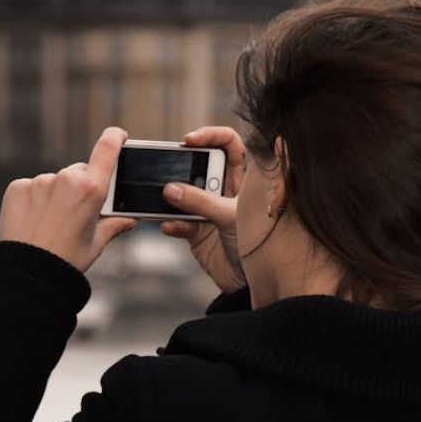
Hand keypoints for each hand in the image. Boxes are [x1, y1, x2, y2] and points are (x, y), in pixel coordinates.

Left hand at [0, 127, 137, 273]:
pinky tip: (33, 221)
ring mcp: (39, 182)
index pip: (107, 150)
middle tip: (76, 214)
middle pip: (79, 172)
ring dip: (56, 195)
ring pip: (54, 182)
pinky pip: (31, 188)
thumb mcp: (96, 244)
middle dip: (81, 187)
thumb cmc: (66, 260)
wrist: (27, 273)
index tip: (118, 135)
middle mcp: (66, 179)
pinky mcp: (18, 187)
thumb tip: (130, 219)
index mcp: (91, 190)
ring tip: (51, 224)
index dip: (114, 138)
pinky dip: (34, 200)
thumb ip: (114, 225)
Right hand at [160, 126, 246, 293]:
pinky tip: (170, 226)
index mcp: (243, 179)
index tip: (190, 140)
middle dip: (183, 166)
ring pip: (183, 193)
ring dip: (172, 196)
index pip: (230, 144)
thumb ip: (201, 202)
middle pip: (199, 165)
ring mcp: (208, 210)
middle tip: (169, 167)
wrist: (250, 285)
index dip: (212, 135)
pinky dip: (172, 224)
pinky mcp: (195, 232)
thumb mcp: (231, 217)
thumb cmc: (258, 246)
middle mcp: (224, 190)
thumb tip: (170, 189)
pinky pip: (178, 222)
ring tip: (162, 197)